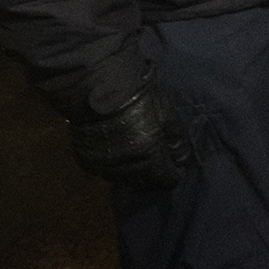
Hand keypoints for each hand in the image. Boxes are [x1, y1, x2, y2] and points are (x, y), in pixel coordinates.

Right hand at [67, 73, 196, 188]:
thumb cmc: (138, 95)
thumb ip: (176, 138)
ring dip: (134, 172)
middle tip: (160, 163)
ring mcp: (103, 166)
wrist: (97, 86)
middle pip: (145, 182)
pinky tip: (120, 152)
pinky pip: (105, 171)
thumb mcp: (166, 112)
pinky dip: (115, 165)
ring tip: (140, 157)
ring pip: (124, 179)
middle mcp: (125, 167)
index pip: (166, 179)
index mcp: (148, 155)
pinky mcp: (86, 160)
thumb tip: (181, 157)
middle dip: (155, 175)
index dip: (174, 174)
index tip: (177, 167)